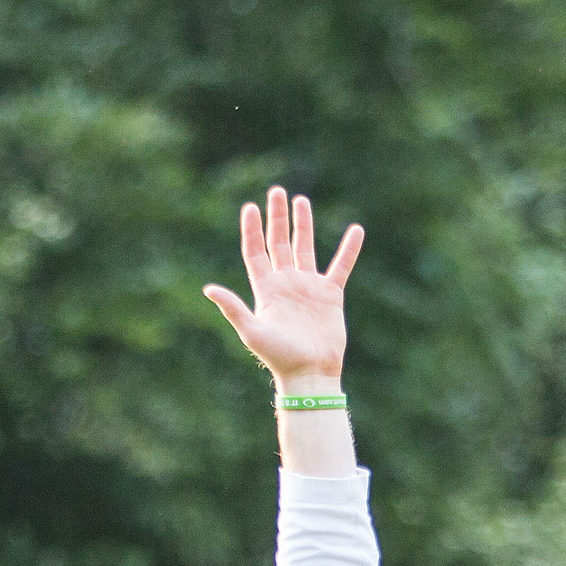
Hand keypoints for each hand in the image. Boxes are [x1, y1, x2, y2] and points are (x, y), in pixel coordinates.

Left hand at [203, 185, 362, 388]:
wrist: (310, 373)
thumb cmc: (279, 357)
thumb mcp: (252, 332)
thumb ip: (233, 308)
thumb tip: (208, 289)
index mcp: (266, 290)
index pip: (255, 252)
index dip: (252, 230)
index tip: (250, 207)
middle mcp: (286, 283)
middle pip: (278, 243)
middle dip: (277, 218)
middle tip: (276, 192)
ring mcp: (308, 287)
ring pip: (305, 247)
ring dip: (303, 224)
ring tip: (301, 200)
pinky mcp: (330, 294)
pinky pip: (341, 266)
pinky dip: (349, 249)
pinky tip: (356, 230)